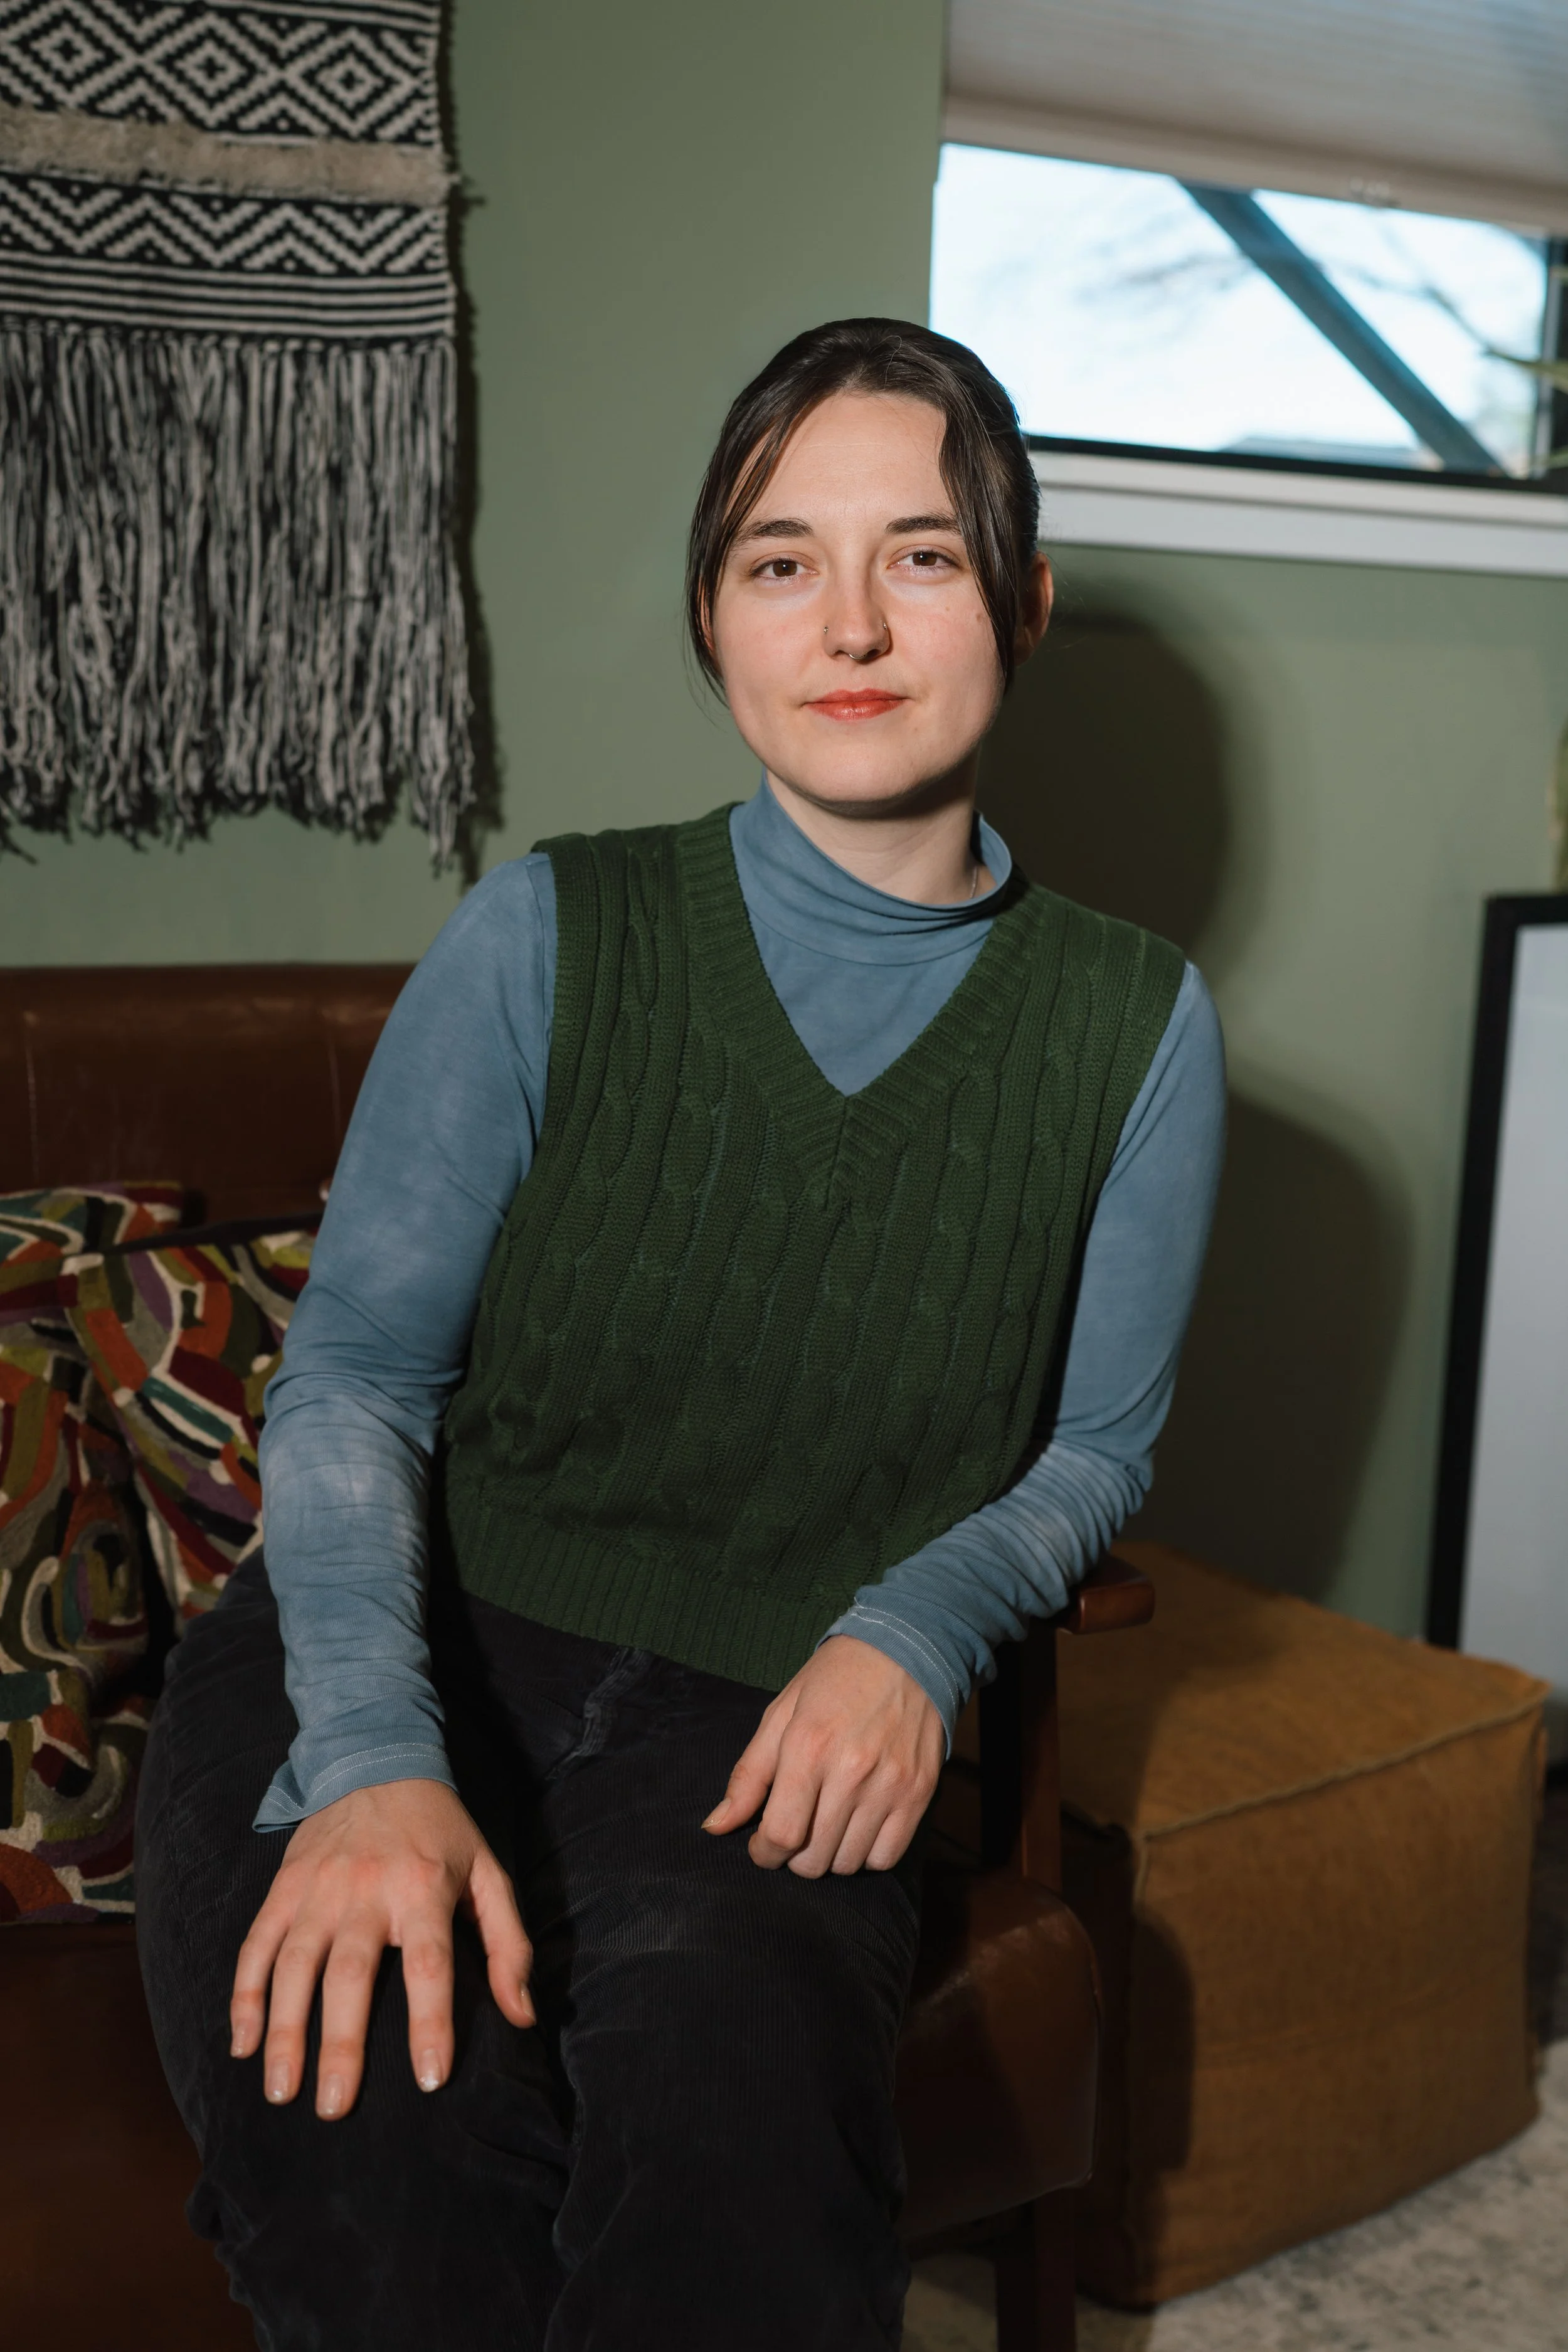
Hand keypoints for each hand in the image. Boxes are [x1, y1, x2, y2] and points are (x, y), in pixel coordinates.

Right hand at [229, 1778, 533, 2120]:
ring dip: (284, 2033)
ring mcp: (318, 1888)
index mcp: (424, 1887)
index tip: (430, 2079)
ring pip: (293, 1967)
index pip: (429, 1963)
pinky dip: (244, 1996)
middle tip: (334, 2108)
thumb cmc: (441, 1830)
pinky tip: (242, 2045)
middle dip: (340, 2045)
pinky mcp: (283, 1886)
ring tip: (282, 2092)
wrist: (377, 1758)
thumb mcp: (489, 1874)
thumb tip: (522, 2016)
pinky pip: (256, 1946)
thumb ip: (508, 1945)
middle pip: (349, 1975)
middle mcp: (366, 1889)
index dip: (429, 2022)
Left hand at [702, 1636, 943, 1875]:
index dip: (763, 1853)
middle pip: (812, 1859)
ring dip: (828, 1855)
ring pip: (847, 1863)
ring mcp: (890, 1785)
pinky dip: (865, 1855)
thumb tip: (714, 1826)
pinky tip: (857, 1828)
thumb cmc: (834, 1681)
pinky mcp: (919, 1794)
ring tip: (826, 1824)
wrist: (906, 1652)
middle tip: (795, 1828)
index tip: (761, 1845)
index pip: (780, 1834)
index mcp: (808, 1746)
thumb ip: (748, 1774)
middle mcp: (851, 1770)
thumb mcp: (780, 1714)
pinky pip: (886, 1858)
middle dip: (793, 1856)